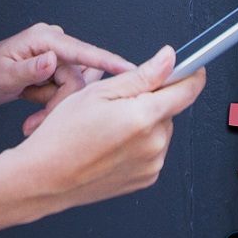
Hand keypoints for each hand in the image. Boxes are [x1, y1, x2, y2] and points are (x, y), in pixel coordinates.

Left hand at [0, 23, 132, 110]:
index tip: (132, 70)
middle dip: (59, 106)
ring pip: (74, 91)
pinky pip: (67, 94)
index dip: (108, 61)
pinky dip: (53, 109)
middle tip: (34, 126)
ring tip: (31, 123)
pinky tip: (35, 118)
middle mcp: (55, 45)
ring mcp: (57, 58)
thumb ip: (29, 69)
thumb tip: (51, 61)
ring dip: (55, 110)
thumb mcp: (2, 75)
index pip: (83, 51)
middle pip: (77, 80)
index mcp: (44, 39)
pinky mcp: (56, 72)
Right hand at [16, 46, 206, 210]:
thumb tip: (169, 59)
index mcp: (144, 117)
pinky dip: (139, 144)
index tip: (192, 68)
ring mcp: (152, 164)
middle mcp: (154, 143)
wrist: (45, 178)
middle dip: (151, 102)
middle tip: (116, 105)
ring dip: (144, 124)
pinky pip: (152, 151)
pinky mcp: (146, 178)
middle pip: (169, 110)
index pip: (187, 90)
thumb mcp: (98, 92)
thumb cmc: (62, 136)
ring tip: (109, 129)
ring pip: (160, 131)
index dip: (191, 74)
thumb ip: (142, 75)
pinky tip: (112, 145)